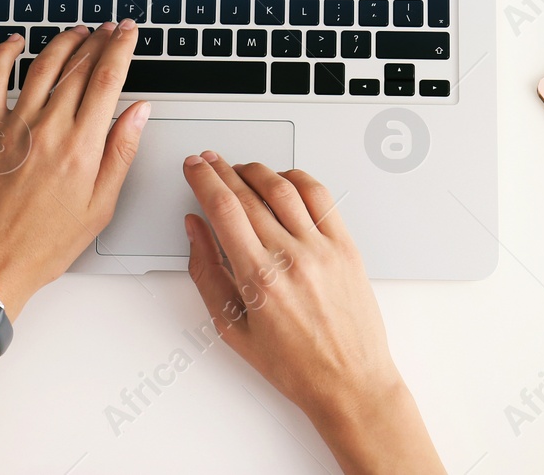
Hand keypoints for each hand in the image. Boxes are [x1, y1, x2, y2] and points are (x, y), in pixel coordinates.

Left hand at [0, 21, 147, 315]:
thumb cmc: (41, 245)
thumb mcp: (99, 208)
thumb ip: (120, 153)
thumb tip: (138, 113)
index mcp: (80, 148)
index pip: (107, 80)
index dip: (121, 48)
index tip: (129, 33)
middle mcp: (47, 129)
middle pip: (79, 67)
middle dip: (99, 41)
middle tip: (111, 28)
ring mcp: (13, 126)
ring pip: (42, 66)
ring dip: (64, 42)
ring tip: (78, 32)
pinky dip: (4, 55)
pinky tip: (14, 43)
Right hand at [183, 153, 443, 474]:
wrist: (350, 383)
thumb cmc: (295, 366)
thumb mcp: (232, 328)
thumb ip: (207, 273)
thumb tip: (195, 230)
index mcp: (259, 279)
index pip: (222, 207)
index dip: (203, 179)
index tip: (193, 168)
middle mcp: (291, 257)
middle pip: (247, 192)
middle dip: (221, 170)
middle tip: (208, 161)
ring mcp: (322, 248)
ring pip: (283, 187)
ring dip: (256, 170)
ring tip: (240, 169)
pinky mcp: (345, 246)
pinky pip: (320, 197)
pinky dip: (297, 179)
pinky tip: (283, 179)